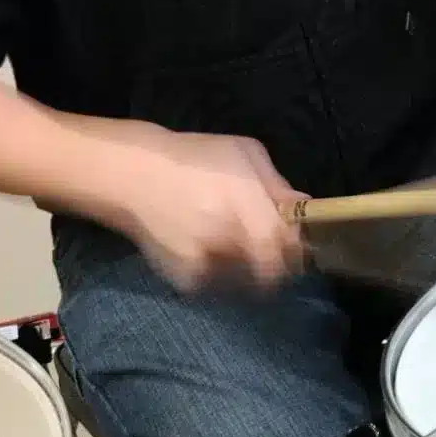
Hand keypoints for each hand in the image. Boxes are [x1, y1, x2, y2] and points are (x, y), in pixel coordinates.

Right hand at [110, 128, 307, 293]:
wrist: (132, 176)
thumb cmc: (193, 157)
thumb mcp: (241, 151)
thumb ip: (275, 183)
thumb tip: (302, 207)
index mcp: (243, 202)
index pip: (285, 244)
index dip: (295, 250)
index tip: (295, 246)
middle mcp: (227, 235)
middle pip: (270, 271)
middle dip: (276, 266)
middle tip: (271, 254)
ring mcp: (205, 261)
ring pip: (247, 281)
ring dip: (249, 270)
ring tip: (234, 247)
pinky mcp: (187, 280)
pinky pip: (219, 285)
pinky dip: (222, 273)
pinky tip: (209, 251)